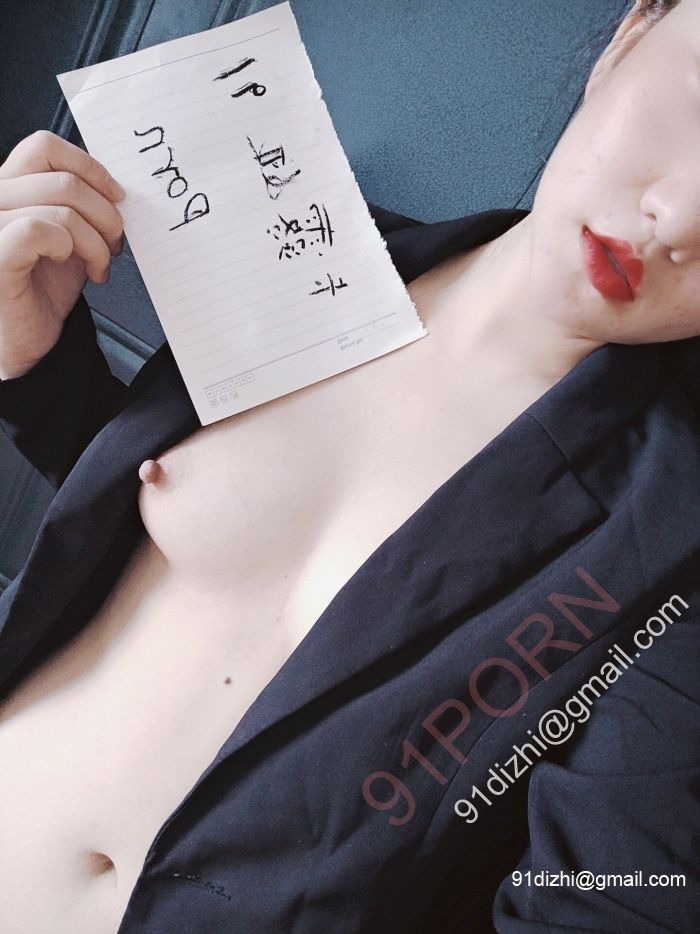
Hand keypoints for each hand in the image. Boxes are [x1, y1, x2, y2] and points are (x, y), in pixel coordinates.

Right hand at [0, 130, 124, 379]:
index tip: (117, 198)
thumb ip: (80, 207)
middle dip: (105, 214)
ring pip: (62, 207)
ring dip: (95, 241)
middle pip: (63, 179)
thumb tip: (116, 190)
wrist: (26, 341)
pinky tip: (69, 265)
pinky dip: (69, 247)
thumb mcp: (68, 237)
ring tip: (98, 265)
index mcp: (7, 187)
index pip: (45, 147)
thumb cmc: (41, 290)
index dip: (90, 168)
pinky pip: (41, 230)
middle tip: (115, 244)